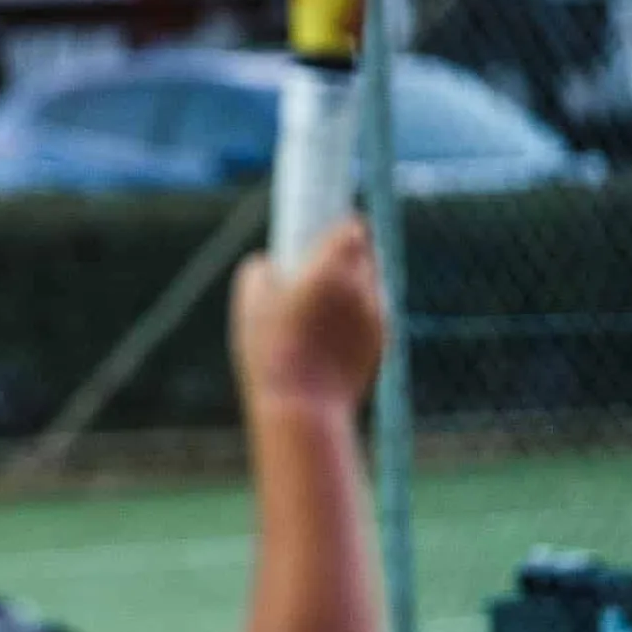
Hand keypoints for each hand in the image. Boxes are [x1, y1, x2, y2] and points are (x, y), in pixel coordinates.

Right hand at [232, 218, 386, 410]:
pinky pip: (372, 317)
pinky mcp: (383, 343)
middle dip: (350, 254)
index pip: (353, 227)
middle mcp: (362, 287)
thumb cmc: (271, 351)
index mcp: (332, 267)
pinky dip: (358, 318)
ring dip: (355, 287)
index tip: (325, 229)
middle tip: (322, 266)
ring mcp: (377, 316)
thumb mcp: (249, 304)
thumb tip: (267, 263)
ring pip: (372, 286)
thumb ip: (260, 271)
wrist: (304, 406)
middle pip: (367, 254)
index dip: (341, 226)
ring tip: (324, 306)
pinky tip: (331, 335)